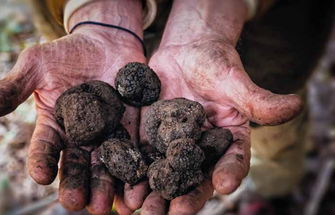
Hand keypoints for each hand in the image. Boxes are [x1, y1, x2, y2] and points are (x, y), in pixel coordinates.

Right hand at [0, 26, 144, 212]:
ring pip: (105, 166)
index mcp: (54, 126)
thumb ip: (12, 87)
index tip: (40, 175)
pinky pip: (134, 152)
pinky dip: (135, 170)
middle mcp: (80, 137)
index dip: (41, 161)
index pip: (44, 148)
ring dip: (105, 186)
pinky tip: (136, 187)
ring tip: (104, 205)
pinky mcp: (131, 129)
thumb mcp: (37, 65)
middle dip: (76, 185)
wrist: (105, 43)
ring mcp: (108, 135)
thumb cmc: (67, 52)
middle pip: (77, 166)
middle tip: (77, 203)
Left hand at [137, 37, 300, 214]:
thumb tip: (294, 105)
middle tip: (174, 213)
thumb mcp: (234, 80)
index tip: (224, 184)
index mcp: (228, 139)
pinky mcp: (150, 136)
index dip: (231, 172)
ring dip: (156, 193)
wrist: (185, 52)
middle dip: (185, 196)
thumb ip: (257, 99)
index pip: (233, 160)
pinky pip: (143, 158)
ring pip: (166, 174)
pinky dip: (135, 174)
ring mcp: (173, 145)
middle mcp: (201, 149)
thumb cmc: (215, 63)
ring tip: (144, 209)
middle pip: (195, 176)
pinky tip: (126, 189)